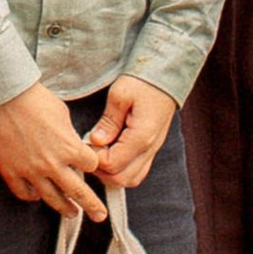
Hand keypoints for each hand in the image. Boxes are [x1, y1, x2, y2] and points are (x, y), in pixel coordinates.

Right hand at [0, 80, 107, 218]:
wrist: (4, 97)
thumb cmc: (35, 99)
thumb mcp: (63, 114)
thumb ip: (70, 136)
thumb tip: (72, 145)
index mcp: (69, 148)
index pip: (91, 166)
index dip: (92, 164)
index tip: (90, 165)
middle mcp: (53, 164)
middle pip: (79, 192)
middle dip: (92, 206)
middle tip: (99, 215)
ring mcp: (31, 171)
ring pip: (52, 199)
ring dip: (65, 208)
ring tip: (72, 213)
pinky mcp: (11, 172)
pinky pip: (24, 194)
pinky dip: (32, 196)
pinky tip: (37, 196)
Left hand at [85, 73, 176, 190]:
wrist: (166, 75)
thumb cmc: (143, 81)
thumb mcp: (120, 95)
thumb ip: (108, 121)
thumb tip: (96, 141)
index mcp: (141, 137)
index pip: (112, 164)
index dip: (94, 158)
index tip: (85, 143)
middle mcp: (149, 148)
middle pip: (122, 179)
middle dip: (101, 171)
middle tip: (90, 151)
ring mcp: (153, 150)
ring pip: (131, 179)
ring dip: (112, 173)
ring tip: (100, 153)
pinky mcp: (152, 148)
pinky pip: (137, 170)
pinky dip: (122, 169)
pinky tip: (111, 152)